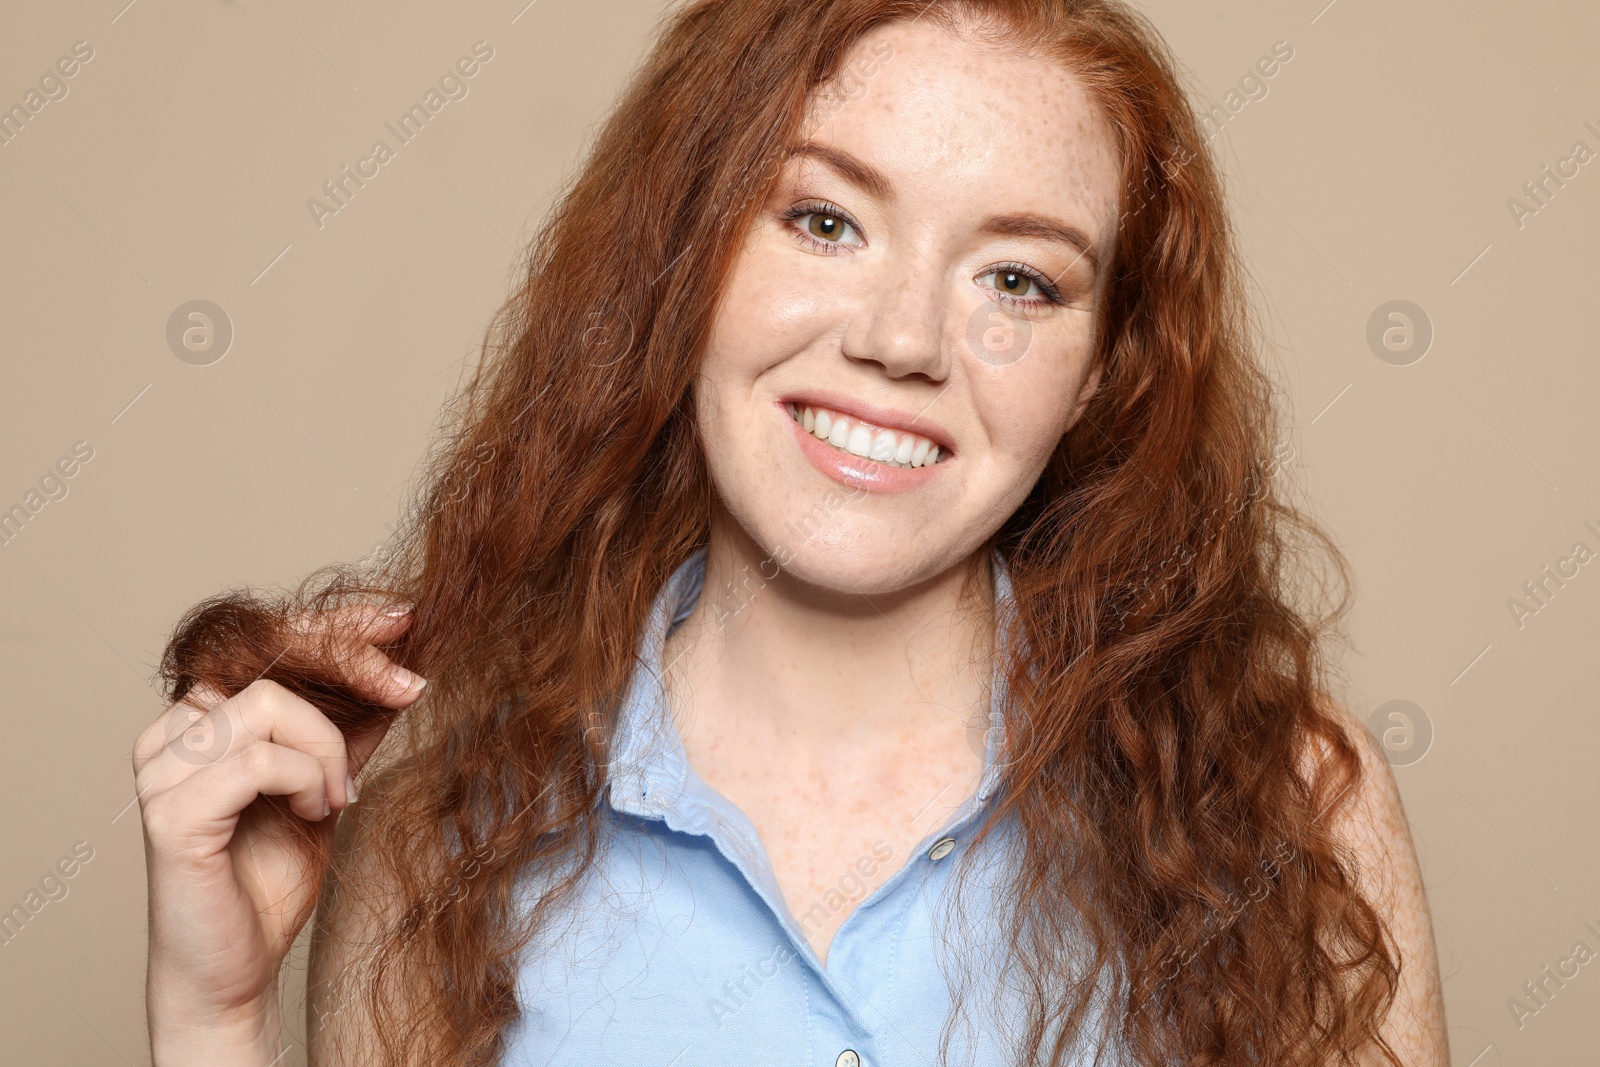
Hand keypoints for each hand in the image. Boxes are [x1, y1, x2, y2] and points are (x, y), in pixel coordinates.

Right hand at [135, 604, 425, 1063]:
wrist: (237, 967)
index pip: (268, 637)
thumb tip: (405, 670)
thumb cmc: (271, 874)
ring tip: (338, 797)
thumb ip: (352, 729)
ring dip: (328, 747)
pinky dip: (305, 780)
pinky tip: (317, 812)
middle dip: (352, 663)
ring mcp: (162, 767)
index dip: (337, 622)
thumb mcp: (329, 783)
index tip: (403, 618)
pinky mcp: (169, 811)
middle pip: (269, 654)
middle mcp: (173, 729)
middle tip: (408, 688)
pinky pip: (258, 760)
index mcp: (204, 714)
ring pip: (270, 703)